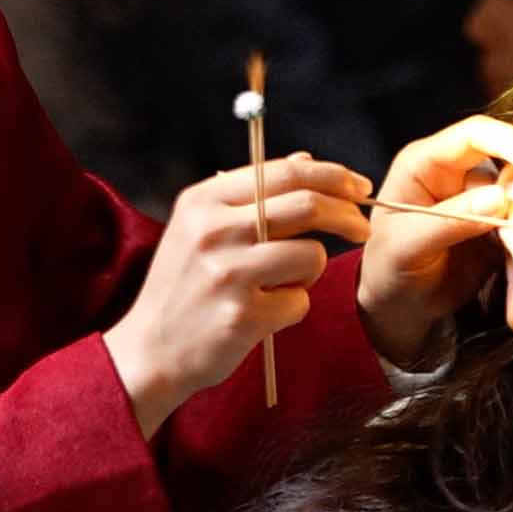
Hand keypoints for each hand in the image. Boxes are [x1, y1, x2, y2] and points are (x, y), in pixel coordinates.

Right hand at [106, 155, 370, 436]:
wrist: (149, 351)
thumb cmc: (185, 286)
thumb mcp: (202, 228)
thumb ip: (253, 194)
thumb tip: (306, 160)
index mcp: (204, 200)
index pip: (286, 172)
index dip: (334, 176)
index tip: (358, 188)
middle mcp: (213, 230)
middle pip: (308, 205)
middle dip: (348, 215)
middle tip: (363, 228)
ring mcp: (228, 273)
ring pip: (312, 256)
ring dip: (310, 273)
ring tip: (278, 286)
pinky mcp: (242, 314)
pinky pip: (300, 302)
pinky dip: (292, 309)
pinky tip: (261, 315)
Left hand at [356, 114, 512, 364]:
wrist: (396, 306)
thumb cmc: (386, 267)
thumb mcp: (406, 246)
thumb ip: (449, 220)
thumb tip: (499, 199)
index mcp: (428, 164)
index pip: (474, 135)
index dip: (507, 141)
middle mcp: (461, 177)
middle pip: (511, 177)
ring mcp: (484, 206)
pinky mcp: (500, 235)